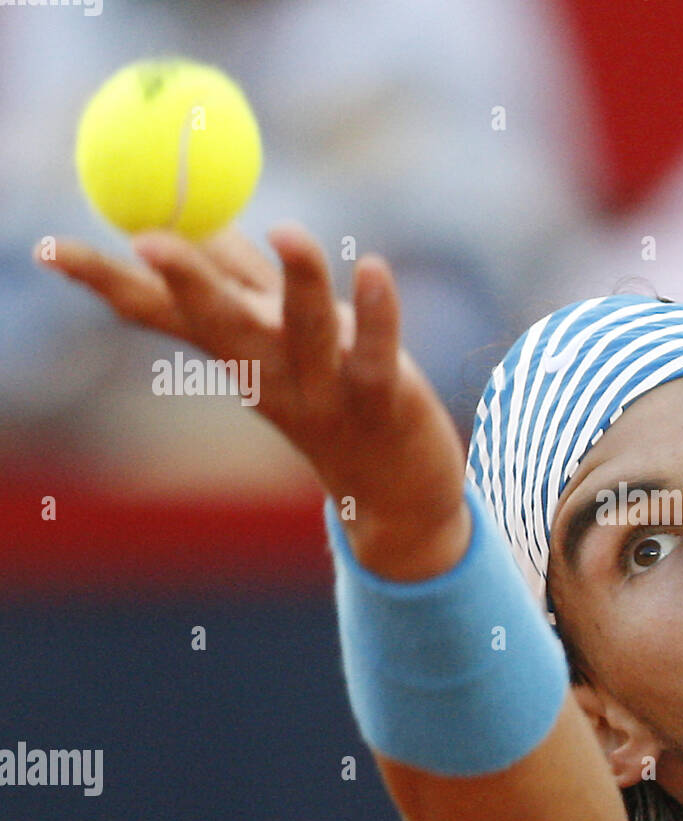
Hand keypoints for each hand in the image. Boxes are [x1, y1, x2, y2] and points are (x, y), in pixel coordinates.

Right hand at [36, 223, 470, 579]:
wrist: (396, 494)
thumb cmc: (339, 397)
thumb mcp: (281, 341)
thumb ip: (242, 285)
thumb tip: (197, 226)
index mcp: (238, 355)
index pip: (163, 314)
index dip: (108, 282)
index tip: (49, 248)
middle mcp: (271, 375)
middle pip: (222, 327)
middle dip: (187, 285)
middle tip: (149, 242)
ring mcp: (325, 391)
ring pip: (306, 334)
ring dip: (300, 282)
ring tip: (289, 232)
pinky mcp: (383, 400)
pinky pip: (375, 355)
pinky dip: (379, 314)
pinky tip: (375, 268)